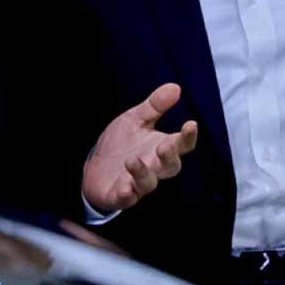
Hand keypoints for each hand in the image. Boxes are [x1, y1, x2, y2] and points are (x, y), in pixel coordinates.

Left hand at [83, 81, 198, 212]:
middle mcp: (154, 167)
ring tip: (132, 160)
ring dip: (143, 173)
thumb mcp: (136, 120)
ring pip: (149, 183)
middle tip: (165, 145)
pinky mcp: (121, 195)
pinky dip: (127, 194)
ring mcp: (138, 183)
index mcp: (161, 148)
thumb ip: (155, 106)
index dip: (188, 136)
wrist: (94, 169)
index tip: (190, 124)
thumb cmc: (121, 145)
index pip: (182, 144)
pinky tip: (124, 187)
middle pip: (171, 166)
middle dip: (169, 157)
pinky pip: (127, 198)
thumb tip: (176, 87)